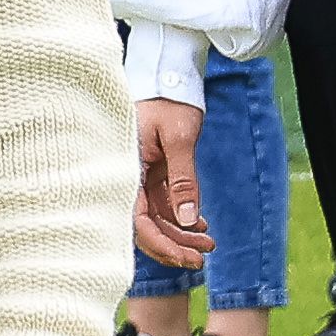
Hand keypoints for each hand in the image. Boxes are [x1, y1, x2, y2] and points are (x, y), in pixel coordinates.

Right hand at [133, 95, 209, 270]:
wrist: (169, 77)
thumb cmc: (169, 102)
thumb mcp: (179, 140)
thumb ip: (183, 181)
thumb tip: (188, 221)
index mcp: (127, 170)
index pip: (138, 220)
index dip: (161, 244)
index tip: (186, 258)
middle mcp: (129, 178)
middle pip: (146, 225)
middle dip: (173, 245)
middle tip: (201, 258)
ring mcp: (141, 177)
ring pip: (157, 217)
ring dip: (181, 234)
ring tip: (208, 244)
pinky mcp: (153, 174)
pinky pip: (164, 204)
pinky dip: (182, 217)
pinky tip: (201, 226)